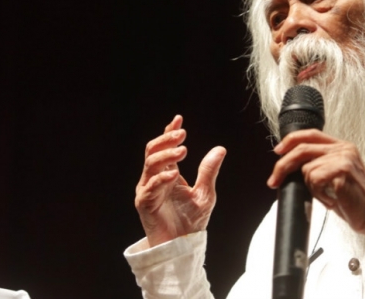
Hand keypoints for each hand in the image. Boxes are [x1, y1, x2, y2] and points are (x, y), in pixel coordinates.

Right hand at [135, 115, 225, 246]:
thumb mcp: (206, 192)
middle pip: (153, 150)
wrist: (183, 245)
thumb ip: (209, 171)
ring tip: (183, 150)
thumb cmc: (192, 220)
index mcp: (168, 173)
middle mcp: (155, 178)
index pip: (166, 147)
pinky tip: (174, 174)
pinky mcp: (144, 203)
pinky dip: (161, 178)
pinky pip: (150, 187)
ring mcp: (148, 189)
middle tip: (182, 133)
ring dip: (166, 155)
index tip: (179, 119)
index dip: (169, 132)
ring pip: (150, 164)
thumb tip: (220, 149)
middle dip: (166, 139)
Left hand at [268, 129, 364, 238]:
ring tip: (328, 196)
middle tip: (274, 181)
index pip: (311, 134)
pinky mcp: (341, 172)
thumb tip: (293, 166)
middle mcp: (344, 149)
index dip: (291, 140)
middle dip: (282, 166)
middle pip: (302, 149)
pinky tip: (333, 200)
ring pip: (307, 170)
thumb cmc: (356, 200)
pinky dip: (319, 195)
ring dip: (312, 188)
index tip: (278, 152)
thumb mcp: (338, 175)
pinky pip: (314, 181)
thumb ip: (321, 164)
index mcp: (343, 147)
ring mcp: (343, 159)